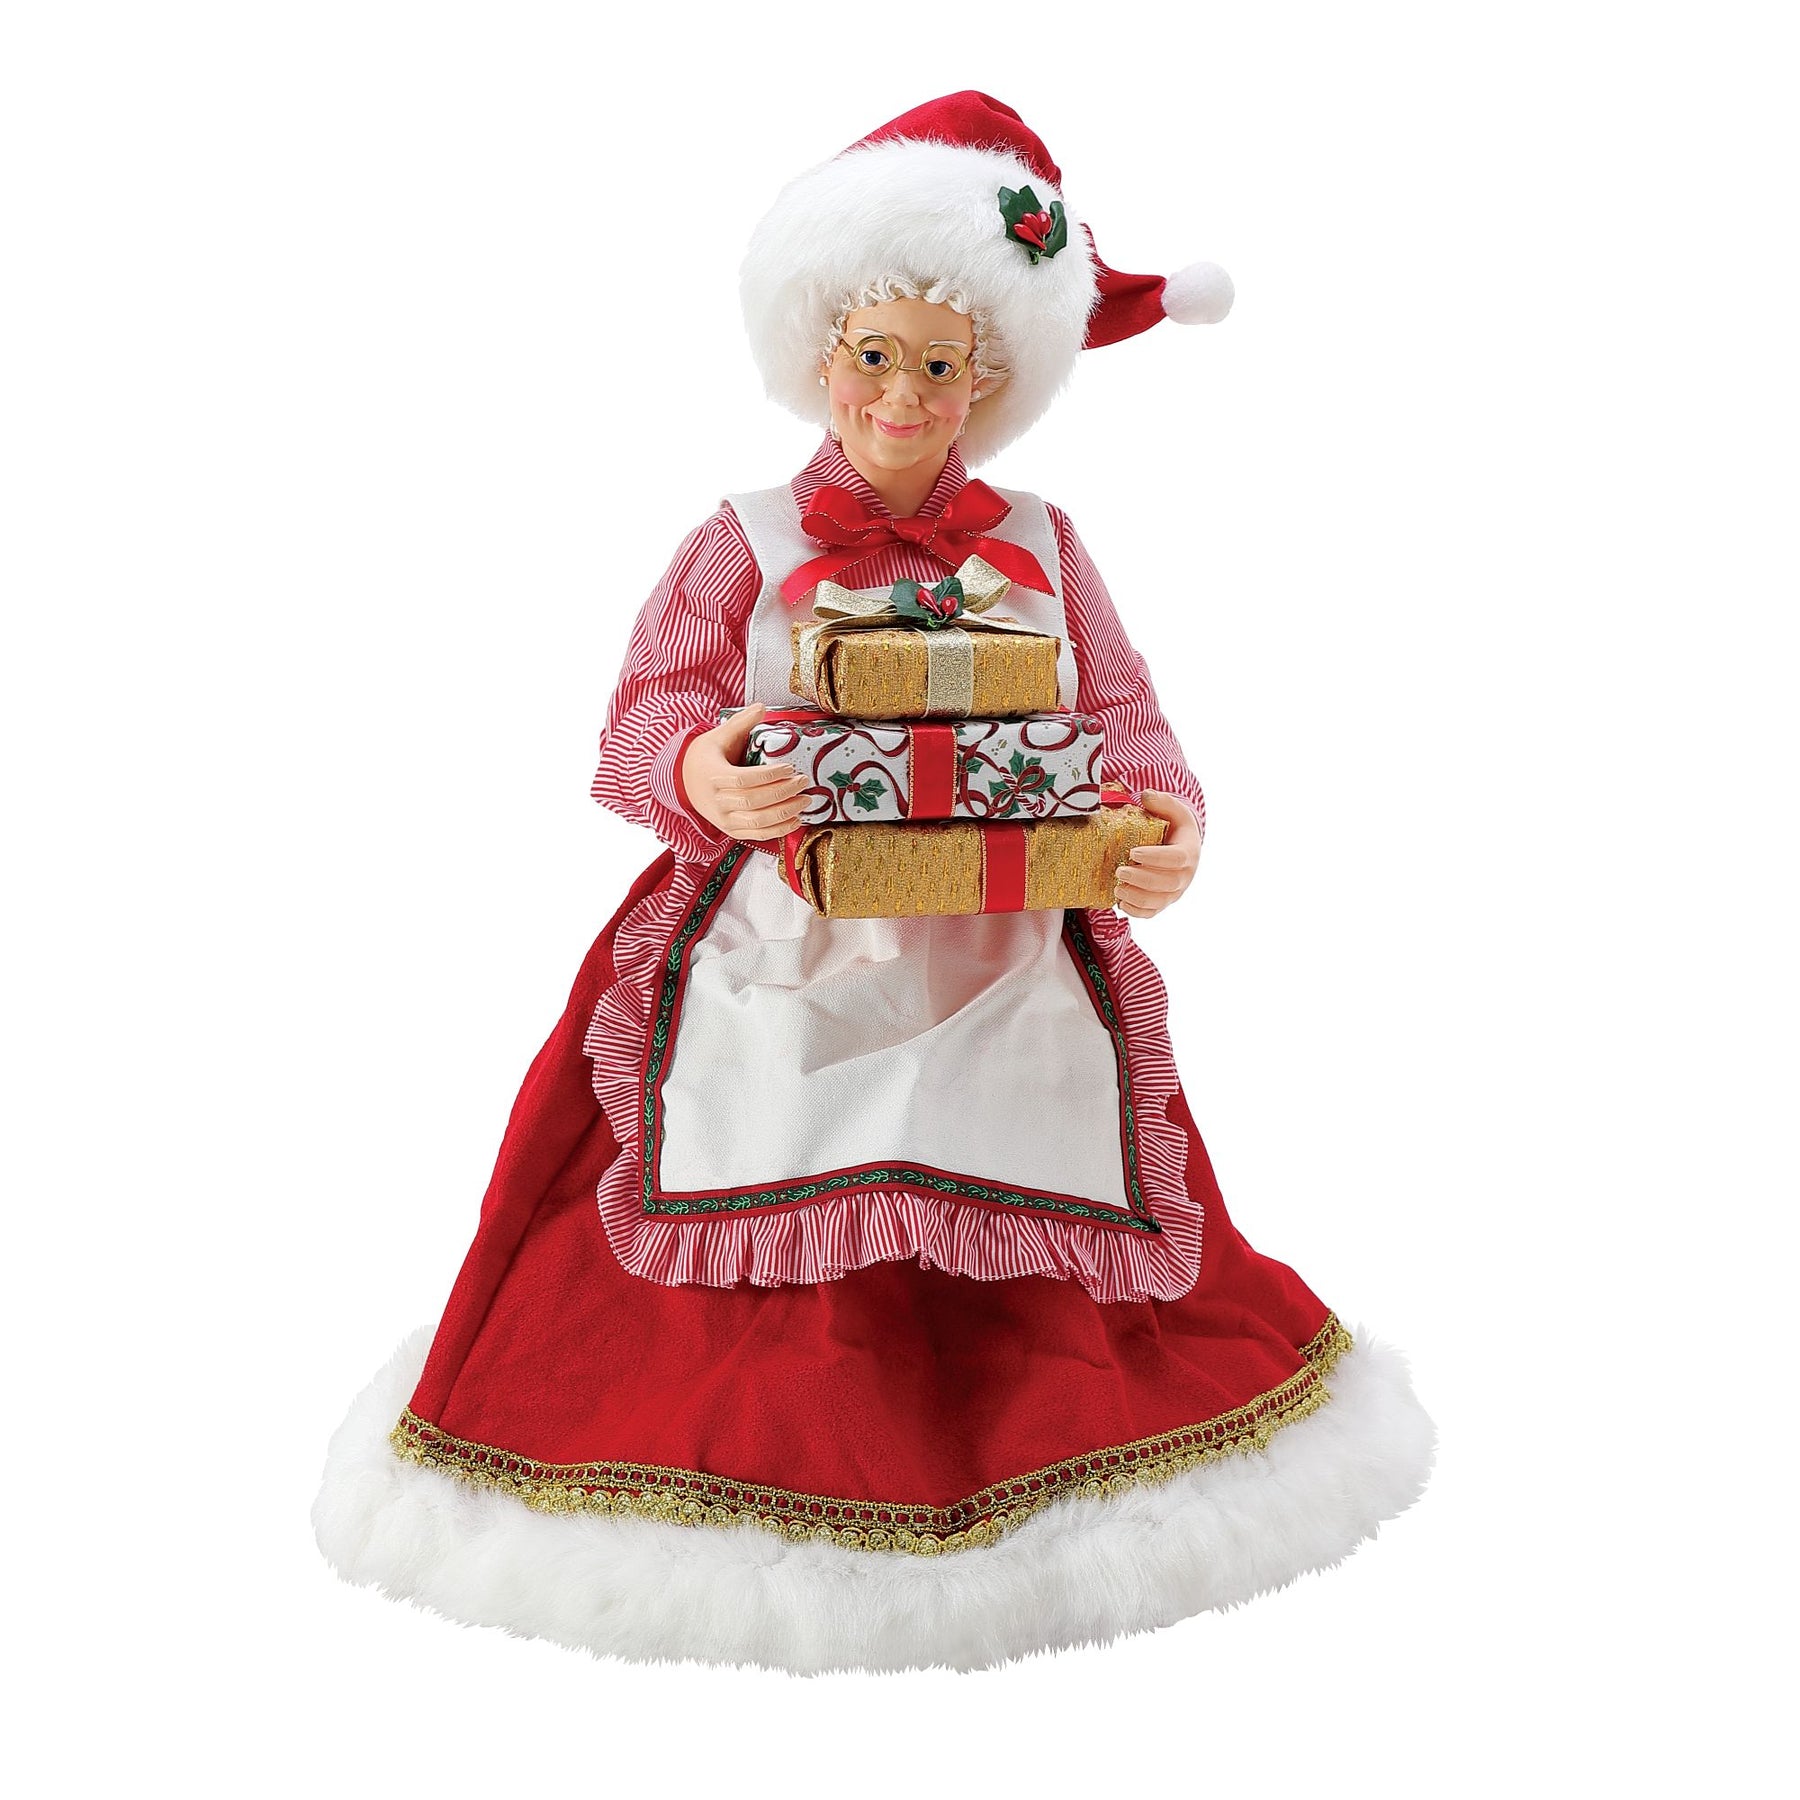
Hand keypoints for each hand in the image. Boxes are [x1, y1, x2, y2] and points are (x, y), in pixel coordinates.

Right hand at [680, 702, 812, 841]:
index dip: (769, 776)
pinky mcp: (731, 830)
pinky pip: (757, 835)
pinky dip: (779, 831)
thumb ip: (740, 723)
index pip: (743, 780)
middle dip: (783, 793)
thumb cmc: (705, 757)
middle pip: (753, 802)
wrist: (684, 781)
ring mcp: (723, 819)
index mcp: (712, 776)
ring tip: (804, 800)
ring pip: (757, 822)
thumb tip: (762, 707)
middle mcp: (716, 801)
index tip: (790, 768)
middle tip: (803, 782)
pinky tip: (796, 820)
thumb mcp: (718, 736)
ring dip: (785, 813)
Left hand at [1113, 790, 1200, 918]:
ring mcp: (1175, 892)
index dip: (1155, 857)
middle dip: (1141, 879)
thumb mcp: (1173, 810)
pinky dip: (1136, 911)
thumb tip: (1146, 795)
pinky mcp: (1164, 903)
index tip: (1133, 852)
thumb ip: (1162, 801)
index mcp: (1189, 853)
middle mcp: (1185, 876)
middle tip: (1119, 870)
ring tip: (1116, 887)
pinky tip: (1120, 901)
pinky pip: (1152, 913)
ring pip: (1159, 901)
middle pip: (1167, 884)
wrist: (1182, 849)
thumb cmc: (1175, 829)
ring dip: (1136, 897)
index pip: (1176, 859)